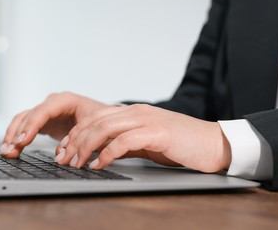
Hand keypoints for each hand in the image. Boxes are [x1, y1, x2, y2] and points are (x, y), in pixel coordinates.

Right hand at [0, 91, 108, 157]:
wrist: (105, 119)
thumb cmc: (102, 122)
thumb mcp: (95, 129)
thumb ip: (79, 140)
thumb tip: (60, 155)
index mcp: (66, 100)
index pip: (44, 111)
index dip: (32, 126)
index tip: (22, 141)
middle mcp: (53, 103)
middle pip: (30, 115)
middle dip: (18, 133)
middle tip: (10, 151)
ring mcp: (46, 111)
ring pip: (23, 120)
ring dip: (13, 135)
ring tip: (6, 152)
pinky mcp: (43, 121)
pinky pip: (25, 127)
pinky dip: (17, 137)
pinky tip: (10, 149)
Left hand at [55, 104, 230, 172]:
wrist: (213, 143)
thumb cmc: (180, 144)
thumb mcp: (147, 141)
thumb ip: (125, 143)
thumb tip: (102, 152)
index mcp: (132, 112)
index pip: (95, 118)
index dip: (76, 134)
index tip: (64, 150)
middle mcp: (136, 112)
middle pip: (94, 122)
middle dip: (74, 141)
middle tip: (63, 159)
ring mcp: (146, 120)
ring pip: (104, 129)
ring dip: (86, 147)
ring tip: (76, 163)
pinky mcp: (157, 132)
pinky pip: (124, 141)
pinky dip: (107, 153)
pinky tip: (99, 165)